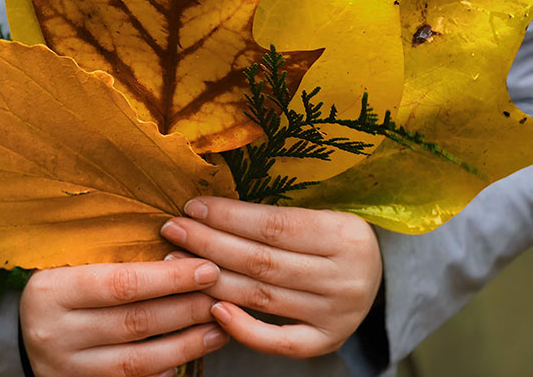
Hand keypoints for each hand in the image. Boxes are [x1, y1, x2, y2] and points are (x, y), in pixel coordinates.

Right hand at [20, 258, 228, 376]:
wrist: (19, 330)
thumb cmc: (59, 286)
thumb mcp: (72, 262)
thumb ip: (115, 256)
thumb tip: (180, 247)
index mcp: (54, 290)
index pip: (122, 283)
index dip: (170, 278)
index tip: (206, 269)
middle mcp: (56, 332)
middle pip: (136, 322)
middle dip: (186, 309)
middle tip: (220, 296)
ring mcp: (66, 367)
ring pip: (138, 360)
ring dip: (186, 344)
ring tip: (217, 328)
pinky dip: (163, 370)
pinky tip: (187, 355)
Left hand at [160, 197, 381, 357]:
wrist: (373, 274)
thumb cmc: (332, 237)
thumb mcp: (320, 214)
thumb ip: (275, 217)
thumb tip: (208, 208)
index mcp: (344, 234)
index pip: (274, 225)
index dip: (229, 216)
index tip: (193, 207)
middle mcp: (344, 277)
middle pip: (262, 261)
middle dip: (210, 243)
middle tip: (174, 230)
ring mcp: (337, 314)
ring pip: (262, 297)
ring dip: (213, 279)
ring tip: (178, 262)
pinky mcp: (327, 341)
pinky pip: (279, 341)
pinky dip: (243, 328)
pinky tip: (213, 309)